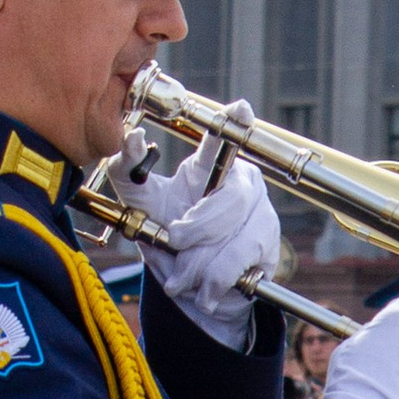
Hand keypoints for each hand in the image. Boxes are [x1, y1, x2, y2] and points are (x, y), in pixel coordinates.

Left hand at [106, 118, 277, 348]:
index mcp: (213, 167)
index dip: (237, 122)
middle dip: (197, 228)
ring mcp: (262, 214)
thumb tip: (132, 136)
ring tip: (183, 276)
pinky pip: (240, 261)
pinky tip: (205, 289)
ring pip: (235, 236)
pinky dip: (215, 280)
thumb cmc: (167, 240)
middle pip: (230, 201)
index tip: (239, 107)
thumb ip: (128, 168)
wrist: (191, 290)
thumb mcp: (140, 204)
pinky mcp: (269, 247)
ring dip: (200, 262)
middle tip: (175, 239)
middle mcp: (244, 185)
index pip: (229, 137)